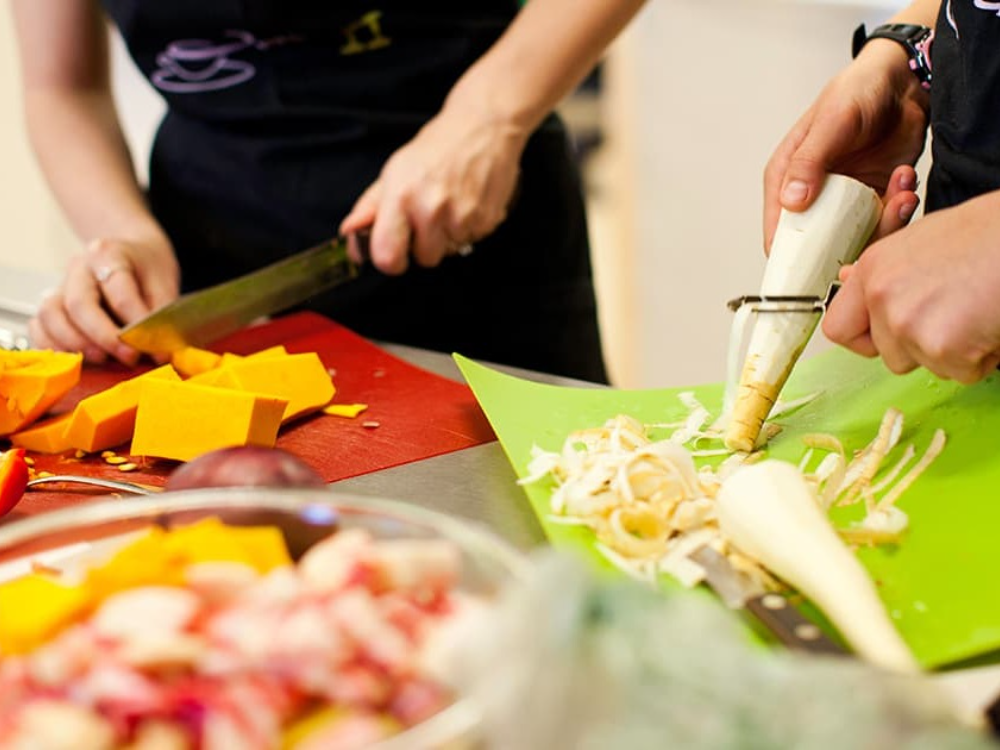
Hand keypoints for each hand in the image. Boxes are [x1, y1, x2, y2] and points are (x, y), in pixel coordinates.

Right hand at [29, 236, 179, 365]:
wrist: (131, 256)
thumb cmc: (146, 271)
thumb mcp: (163, 285)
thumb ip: (160, 316)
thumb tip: (159, 351)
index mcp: (110, 254)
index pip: (119, 292)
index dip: (137, 323)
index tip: (154, 347)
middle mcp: (79, 267)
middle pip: (79, 303)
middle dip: (104, 336)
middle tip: (129, 357)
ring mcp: (60, 285)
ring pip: (51, 315)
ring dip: (76, 344)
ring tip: (103, 358)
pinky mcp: (51, 305)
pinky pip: (39, 327)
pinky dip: (54, 346)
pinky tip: (78, 358)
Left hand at [339, 105, 527, 273]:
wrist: (483, 128)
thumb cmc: (436, 149)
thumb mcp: (395, 171)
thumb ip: (370, 207)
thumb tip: (349, 232)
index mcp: (402, 196)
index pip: (387, 257)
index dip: (390, 260)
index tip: (395, 251)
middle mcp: (431, 208)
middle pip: (424, 260)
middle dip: (424, 245)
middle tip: (427, 216)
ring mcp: (462, 216)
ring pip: (449, 253)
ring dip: (447, 237)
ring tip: (449, 206)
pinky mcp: (487, 220)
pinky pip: (470, 242)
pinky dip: (467, 229)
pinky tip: (466, 204)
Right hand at [763, 40, 929, 251]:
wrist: (902, 83)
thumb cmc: (857, 91)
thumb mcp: (830, 123)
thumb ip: (808, 163)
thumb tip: (791, 201)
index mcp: (786, 179)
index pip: (778, 233)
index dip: (792, 257)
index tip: (815, 268)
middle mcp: (812, 196)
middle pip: (819, 246)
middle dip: (850, 244)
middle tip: (876, 224)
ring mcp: (843, 202)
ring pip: (856, 240)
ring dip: (885, 224)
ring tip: (901, 192)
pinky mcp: (873, 201)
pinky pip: (884, 224)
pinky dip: (899, 212)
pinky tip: (905, 182)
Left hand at [823, 191, 999, 382]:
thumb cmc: (987, 234)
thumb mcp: (921, 240)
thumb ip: (884, 272)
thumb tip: (848, 279)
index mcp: (873, 270)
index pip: (838, 329)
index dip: (865, 339)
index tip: (884, 336)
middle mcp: (882, 298)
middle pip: (889, 355)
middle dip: (922, 346)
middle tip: (955, 312)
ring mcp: (909, 325)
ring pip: (927, 366)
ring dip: (954, 351)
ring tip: (976, 310)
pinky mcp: (943, 348)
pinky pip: (961, 372)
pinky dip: (982, 357)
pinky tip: (991, 320)